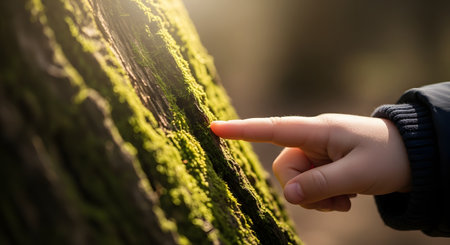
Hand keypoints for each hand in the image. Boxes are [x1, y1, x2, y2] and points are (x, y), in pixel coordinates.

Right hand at [210, 114, 410, 211]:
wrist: (411, 157)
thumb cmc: (388, 157)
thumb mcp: (357, 174)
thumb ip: (321, 184)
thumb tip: (289, 195)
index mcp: (318, 131)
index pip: (273, 128)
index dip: (242, 130)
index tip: (214, 127)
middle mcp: (312, 140)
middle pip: (285, 168)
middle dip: (305, 190)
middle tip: (337, 198)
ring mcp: (316, 153)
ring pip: (296, 181)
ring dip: (318, 197)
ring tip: (346, 198)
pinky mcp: (321, 165)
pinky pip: (308, 186)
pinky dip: (324, 198)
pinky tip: (345, 197)